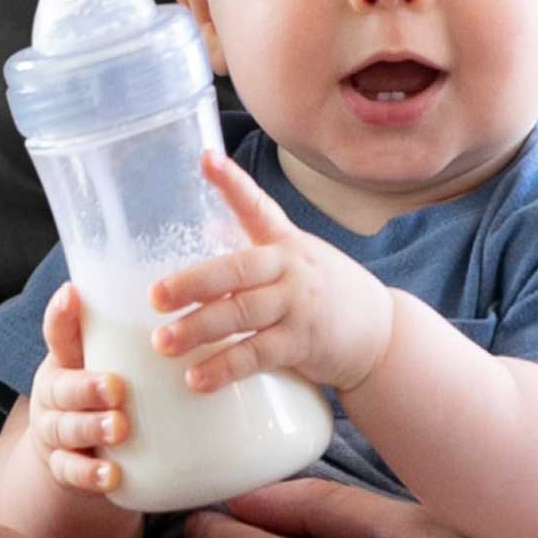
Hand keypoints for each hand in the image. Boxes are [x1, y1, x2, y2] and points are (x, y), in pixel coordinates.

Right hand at [30, 280, 129, 493]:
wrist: (75, 447)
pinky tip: (111, 476)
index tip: (73, 294)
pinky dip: (89, 475)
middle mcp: (54, 392)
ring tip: (119, 428)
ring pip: (65, 429)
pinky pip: (70, 472)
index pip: (58, 331)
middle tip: (116, 387)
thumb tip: (192, 280)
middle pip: (61, 387)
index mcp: (66, 358)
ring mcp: (56, 431)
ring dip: (91, 428)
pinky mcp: (63, 467)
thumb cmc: (104, 386)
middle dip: (87, 386)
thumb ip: (133, 330)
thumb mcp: (112, 355)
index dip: (61, 313)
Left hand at [148, 152, 392, 392]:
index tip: (206, 159)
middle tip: (155, 296)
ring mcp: (297, 305)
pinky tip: (198, 378)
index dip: (231, 181)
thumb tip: (203, 232)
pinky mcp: (303, 342)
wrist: (381, 333)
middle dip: (192, 282)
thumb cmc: (326, 293)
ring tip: (163, 343)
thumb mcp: (298, 260)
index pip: (256, 205)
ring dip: (198, 329)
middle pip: (236, 270)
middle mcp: (290, 268)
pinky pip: (257, 354)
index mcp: (285, 242)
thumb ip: (254, 253)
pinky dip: (225, 367)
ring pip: (240, 314)